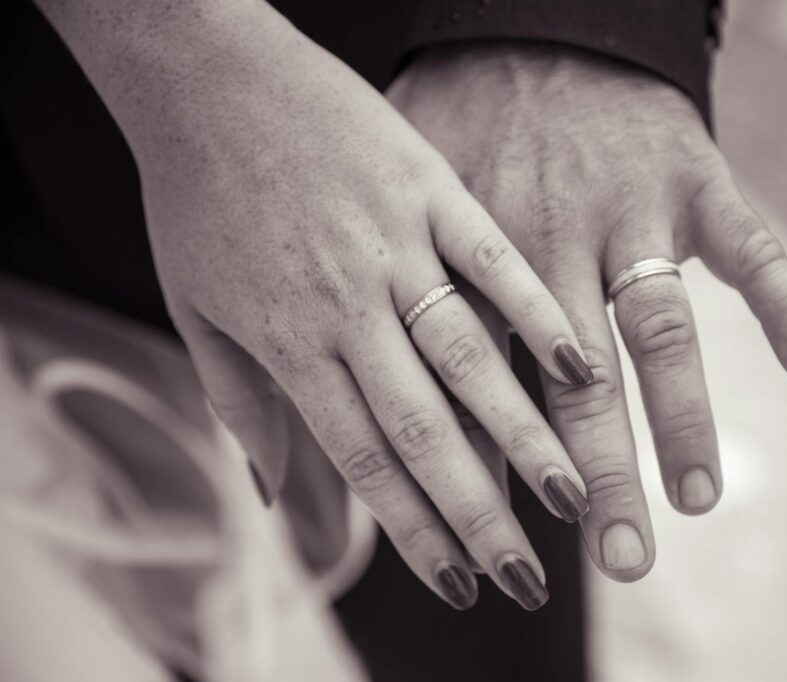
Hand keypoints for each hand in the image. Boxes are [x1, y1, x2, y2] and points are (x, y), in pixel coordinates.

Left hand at [41, 1, 594, 609]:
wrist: (207, 78)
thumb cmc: (198, 196)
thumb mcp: (195, 307)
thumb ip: (240, 402)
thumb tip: (271, 495)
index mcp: (292, 344)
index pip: (364, 459)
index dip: (414, 530)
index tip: (460, 583)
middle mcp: (349, 309)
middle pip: (423, 428)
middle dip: (478, 512)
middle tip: (530, 576)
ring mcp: (396, 247)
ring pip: (467, 357)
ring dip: (521, 433)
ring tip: (571, 496)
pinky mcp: (431, 190)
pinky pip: (492, 261)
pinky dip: (534, 314)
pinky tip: (579, 367)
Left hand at [390, 42, 786, 580]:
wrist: (521, 19)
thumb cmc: (446, 119)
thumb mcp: (391, 200)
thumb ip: (394, 292)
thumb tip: (343, 427)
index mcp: (474, 259)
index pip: (480, 389)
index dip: (492, 475)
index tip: (502, 549)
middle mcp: (551, 242)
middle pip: (577, 381)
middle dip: (597, 476)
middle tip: (620, 561)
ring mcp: (628, 208)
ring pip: (659, 329)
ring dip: (682, 417)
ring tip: (698, 499)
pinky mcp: (692, 174)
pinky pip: (749, 244)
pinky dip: (785, 301)